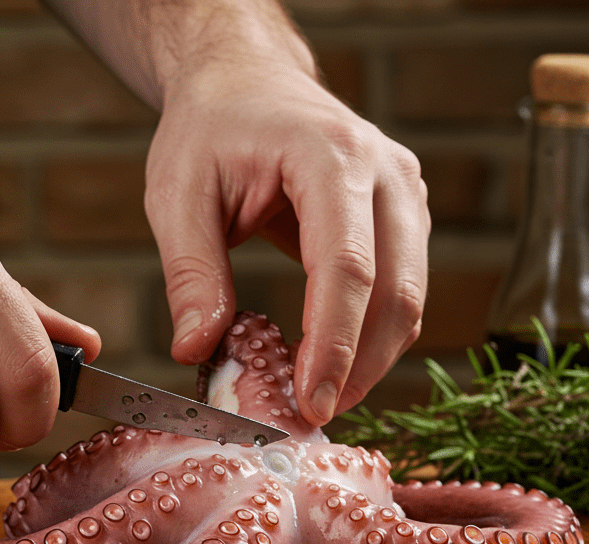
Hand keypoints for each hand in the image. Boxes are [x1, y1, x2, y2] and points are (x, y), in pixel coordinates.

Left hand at [145, 57, 429, 425]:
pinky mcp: (406, 214)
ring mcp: (406, 191)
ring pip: (410, 298)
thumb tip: (198, 350)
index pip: (346, 266)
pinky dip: (373, 336)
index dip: (334, 344)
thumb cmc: (212, 129)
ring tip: (319, 400)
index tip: (310, 402)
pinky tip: (332, 365)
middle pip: (396, 291)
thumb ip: (191, 273)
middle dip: (360, 367)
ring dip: (372, 360)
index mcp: (328, 156)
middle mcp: (385, 171)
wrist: (248, 82)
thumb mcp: (178, 194)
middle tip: (314, 417)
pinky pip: (403, 289)